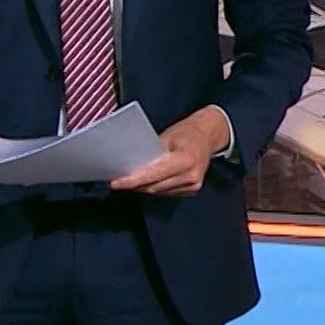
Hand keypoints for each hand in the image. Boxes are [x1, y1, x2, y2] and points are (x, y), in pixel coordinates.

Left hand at [110, 107, 229, 196]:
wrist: (207, 136)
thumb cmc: (185, 132)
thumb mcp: (166, 137)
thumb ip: (150, 153)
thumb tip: (130, 165)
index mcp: (186, 159)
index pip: (153, 174)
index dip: (133, 180)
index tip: (116, 183)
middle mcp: (191, 175)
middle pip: (154, 186)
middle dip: (134, 185)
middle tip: (116, 181)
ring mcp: (193, 185)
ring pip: (159, 191)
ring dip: (142, 188)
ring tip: (127, 182)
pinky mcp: (192, 189)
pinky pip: (167, 192)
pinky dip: (154, 187)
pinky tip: (144, 182)